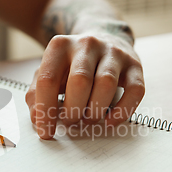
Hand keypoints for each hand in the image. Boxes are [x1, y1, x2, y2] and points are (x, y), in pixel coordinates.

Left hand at [25, 34, 144, 138]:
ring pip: (106, 85)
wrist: (104, 38)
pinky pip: (135, 90)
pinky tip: (109, 121)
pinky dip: (122, 111)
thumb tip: (38, 119)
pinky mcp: (135, 65)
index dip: (45, 110)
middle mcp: (87, 44)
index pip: (48, 80)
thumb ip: (37, 94)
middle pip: (80, 81)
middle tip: (70, 121)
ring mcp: (114, 52)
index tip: (46, 132)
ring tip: (88, 119)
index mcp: (60, 46)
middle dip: (73, 110)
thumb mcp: (49, 72)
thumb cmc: (72, 64)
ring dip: (95, 111)